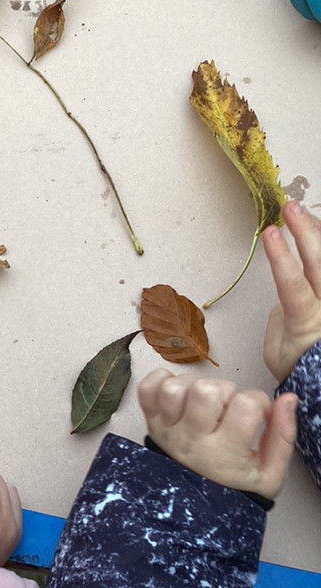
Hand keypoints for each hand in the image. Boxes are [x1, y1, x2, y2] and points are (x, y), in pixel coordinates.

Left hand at [138, 370, 296, 498]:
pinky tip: (180, 396)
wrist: (191, 509)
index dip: (258, 401)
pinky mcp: (149, 422)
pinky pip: (148, 388)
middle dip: (225, 391)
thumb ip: (282, 436)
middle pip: (206, 391)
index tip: (257, 413)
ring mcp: (166, 430)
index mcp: (224, 455)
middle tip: (227, 409)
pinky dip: (163, 381)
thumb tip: (288, 399)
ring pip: (176, 387)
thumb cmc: (232, 488)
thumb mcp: (268, 474)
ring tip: (203, 402)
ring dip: (194, 385)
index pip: (245, 405)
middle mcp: (191, 440)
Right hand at [262, 201, 320, 380]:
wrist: (319, 380)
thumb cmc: (296, 366)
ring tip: (304, 213)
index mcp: (306, 322)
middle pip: (319, 266)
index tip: (271, 233)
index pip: (294, 285)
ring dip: (317, 235)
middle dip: (305, 233)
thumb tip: (289, 294)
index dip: (282, 258)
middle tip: (291, 207)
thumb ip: (281, 318)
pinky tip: (317, 230)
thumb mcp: (277, 349)